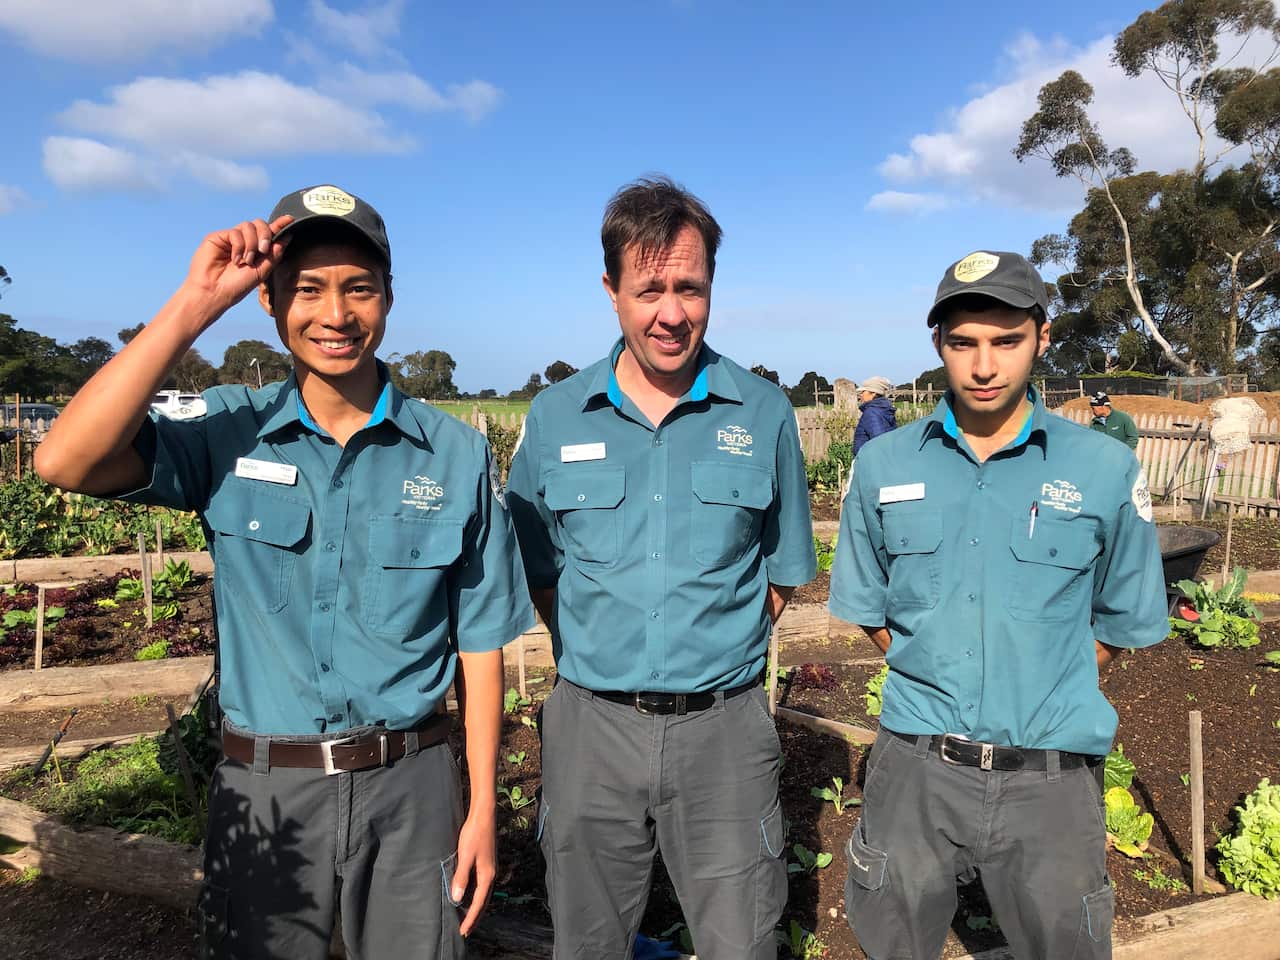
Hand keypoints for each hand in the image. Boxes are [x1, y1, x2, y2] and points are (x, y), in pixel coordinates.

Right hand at [182, 214, 293, 319]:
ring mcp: (231, 239)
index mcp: (256, 250)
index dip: (279, 225)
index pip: (269, 233)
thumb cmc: (237, 286)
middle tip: (263, 250)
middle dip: (265, 234)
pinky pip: (235, 232)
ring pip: (248, 226)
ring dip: (251, 243)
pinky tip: (235, 260)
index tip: (290, 219)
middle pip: (260, 224)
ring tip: (247, 260)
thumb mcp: (262, 271)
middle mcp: (244, 242)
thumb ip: (274, 254)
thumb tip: (287, 236)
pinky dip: (239, 246)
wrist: (215, 292)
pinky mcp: (218, 237)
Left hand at [451, 806, 495, 936]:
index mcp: (487, 876)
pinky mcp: (487, 863)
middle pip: (484, 902)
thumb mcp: (465, 856)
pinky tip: (470, 896)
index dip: (470, 919)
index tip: (463, 932)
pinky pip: (482, 886)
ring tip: (468, 918)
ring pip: (484, 894)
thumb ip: (461, 877)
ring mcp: (490, 869)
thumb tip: (457, 899)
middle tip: (466, 931)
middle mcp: (491, 874)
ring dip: (477, 908)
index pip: (478, 903)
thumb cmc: (473, 834)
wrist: (484, 816)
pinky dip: (477, 896)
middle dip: (475, 917)